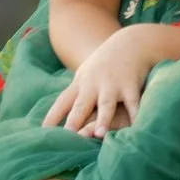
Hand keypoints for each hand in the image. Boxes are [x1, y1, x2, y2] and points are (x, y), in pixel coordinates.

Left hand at [42, 29, 161, 137]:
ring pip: (106, 105)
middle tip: (67, 136)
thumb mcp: (85, 75)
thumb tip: (57, 117)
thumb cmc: (105, 64)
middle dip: (74, 120)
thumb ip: (74, 95)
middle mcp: (93, 85)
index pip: (63, 102)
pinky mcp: (131, 86)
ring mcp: (112, 85)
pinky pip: (133, 103)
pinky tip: (136, 126)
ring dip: (103, 119)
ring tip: (99, 135)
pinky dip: (135, 114)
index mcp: (80, 84)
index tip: (43, 132)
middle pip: (81, 105)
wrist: (130, 42)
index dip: (52, 117)